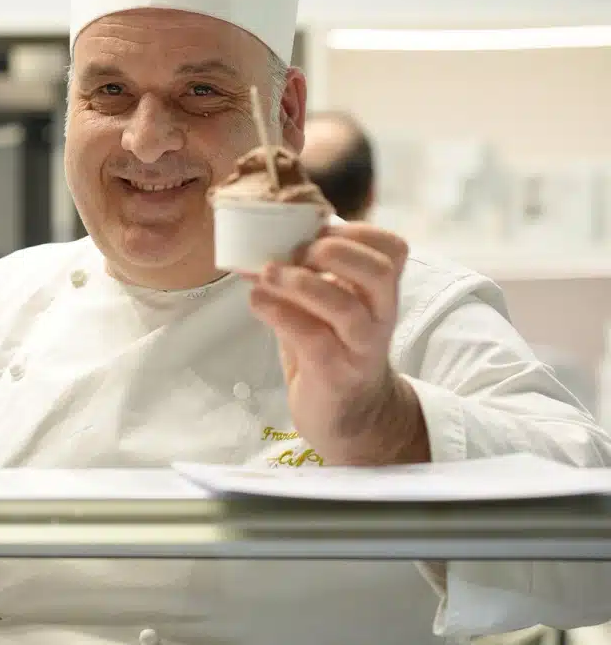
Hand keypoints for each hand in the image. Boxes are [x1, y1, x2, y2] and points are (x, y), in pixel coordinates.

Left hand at [247, 222, 429, 465]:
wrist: (346, 416)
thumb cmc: (332, 348)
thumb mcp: (326, 305)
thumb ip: (304, 275)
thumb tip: (252, 245)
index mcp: (380, 292)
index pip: (393, 249)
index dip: (357, 231)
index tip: (318, 229)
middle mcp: (380, 317)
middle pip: (378, 272)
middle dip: (334, 251)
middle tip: (296, 251)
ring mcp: (360, 348)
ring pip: (345, 307)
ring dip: (301, 283)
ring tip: (267, 272)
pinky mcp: (336, 375)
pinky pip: (312, 338)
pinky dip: (280, 313)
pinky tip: (257, 301)